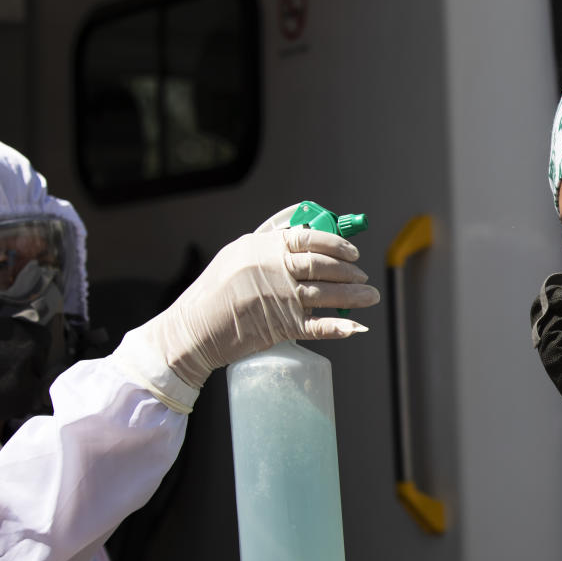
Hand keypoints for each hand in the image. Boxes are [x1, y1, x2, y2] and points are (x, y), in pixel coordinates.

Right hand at [118, 205, 379, 407]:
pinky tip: (355, 326)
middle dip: (349, 271)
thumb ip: (268, 241)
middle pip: (321, 266)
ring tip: (370, 297)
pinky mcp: (279, 327)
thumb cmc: (213, 292)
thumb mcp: (236, 255)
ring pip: (325, 294)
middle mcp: (272, 269)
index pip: (308, 237)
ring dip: (352, 297)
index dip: (336, 243)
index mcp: (261, 247)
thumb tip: (302, 228)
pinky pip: (317, 327)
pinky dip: (338, 327)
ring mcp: (278, 298)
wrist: (191, 332)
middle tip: (363, 276)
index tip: (352, 251)